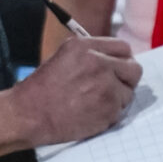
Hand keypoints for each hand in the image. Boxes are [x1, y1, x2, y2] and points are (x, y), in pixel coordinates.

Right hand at [14, 35, 139, 145]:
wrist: (28, 114)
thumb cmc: (41, 89)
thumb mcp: (63, 58)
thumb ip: (90, 55)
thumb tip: (114, 60)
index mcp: (85, 47)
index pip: (123, 48)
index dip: (122, 60)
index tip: (119, 68)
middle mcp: (99, 63)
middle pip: (134, 69)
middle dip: (126, 78)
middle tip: (115, 87)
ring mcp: (107, 86)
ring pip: (129, 91)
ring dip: (117, 98)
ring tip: (94, 102)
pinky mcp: (109, 108)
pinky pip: (121, 110)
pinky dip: (110, 113)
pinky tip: (91, 113)